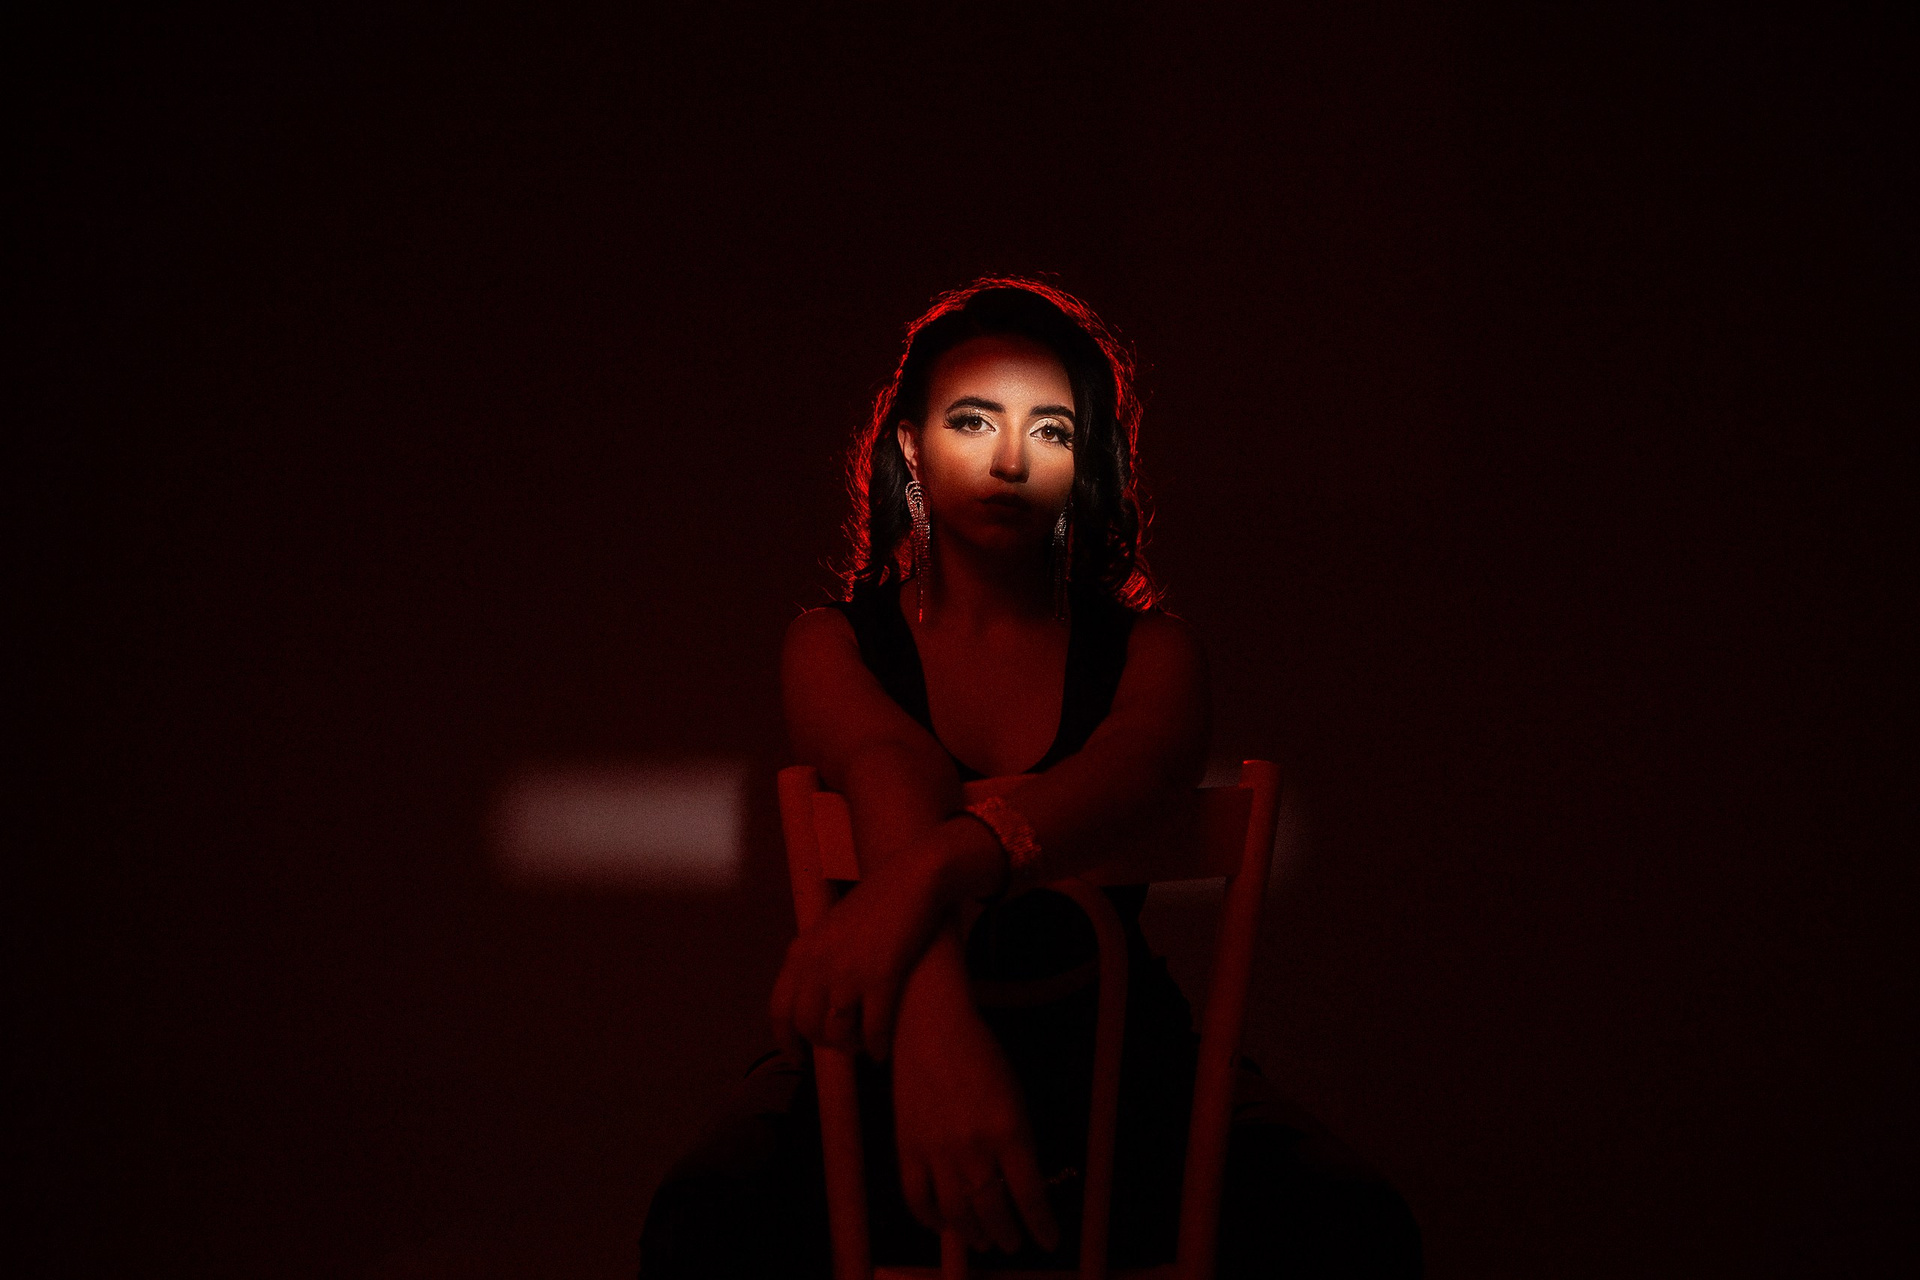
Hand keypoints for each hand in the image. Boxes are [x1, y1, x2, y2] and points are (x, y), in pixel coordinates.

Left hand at [769, 852, 946, 1060]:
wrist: (912, 878)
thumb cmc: (876, 902)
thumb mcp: (830, 929)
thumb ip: (817, 959)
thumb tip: (819, 999)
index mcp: (800, 952)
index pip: (779, 1009)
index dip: (786, 1040)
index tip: (797, 1057)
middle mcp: (817, 964)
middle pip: (807, 1025)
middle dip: (824, 1043)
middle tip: (843, 1045)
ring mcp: (847, 972)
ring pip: (836, 1033)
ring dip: (850, 1047)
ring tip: (862, 1046)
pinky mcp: (881, 977)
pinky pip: (872, 1029)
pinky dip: (876, 1046)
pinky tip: (881, 1049)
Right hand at [892, 994, 1061, 1255]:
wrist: (930, 1025)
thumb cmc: (981, 1052)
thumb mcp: (1015, 1095)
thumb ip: (1019, 1140)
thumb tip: (1020, 1182)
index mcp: (1010, 1130)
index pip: (1030, 1195)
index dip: (1041, 1225)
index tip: (1049, 1242)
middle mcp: (974, 1147)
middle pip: (993, 1210)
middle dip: (1007, 1234)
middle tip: (1012, 1243)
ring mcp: (937, 1150)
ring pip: (956, 1212)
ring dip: (973, 1234)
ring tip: (984, 1241)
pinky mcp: (907, 1147)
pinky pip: (916, 1197)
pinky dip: (930, 1218)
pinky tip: (942, 1224)